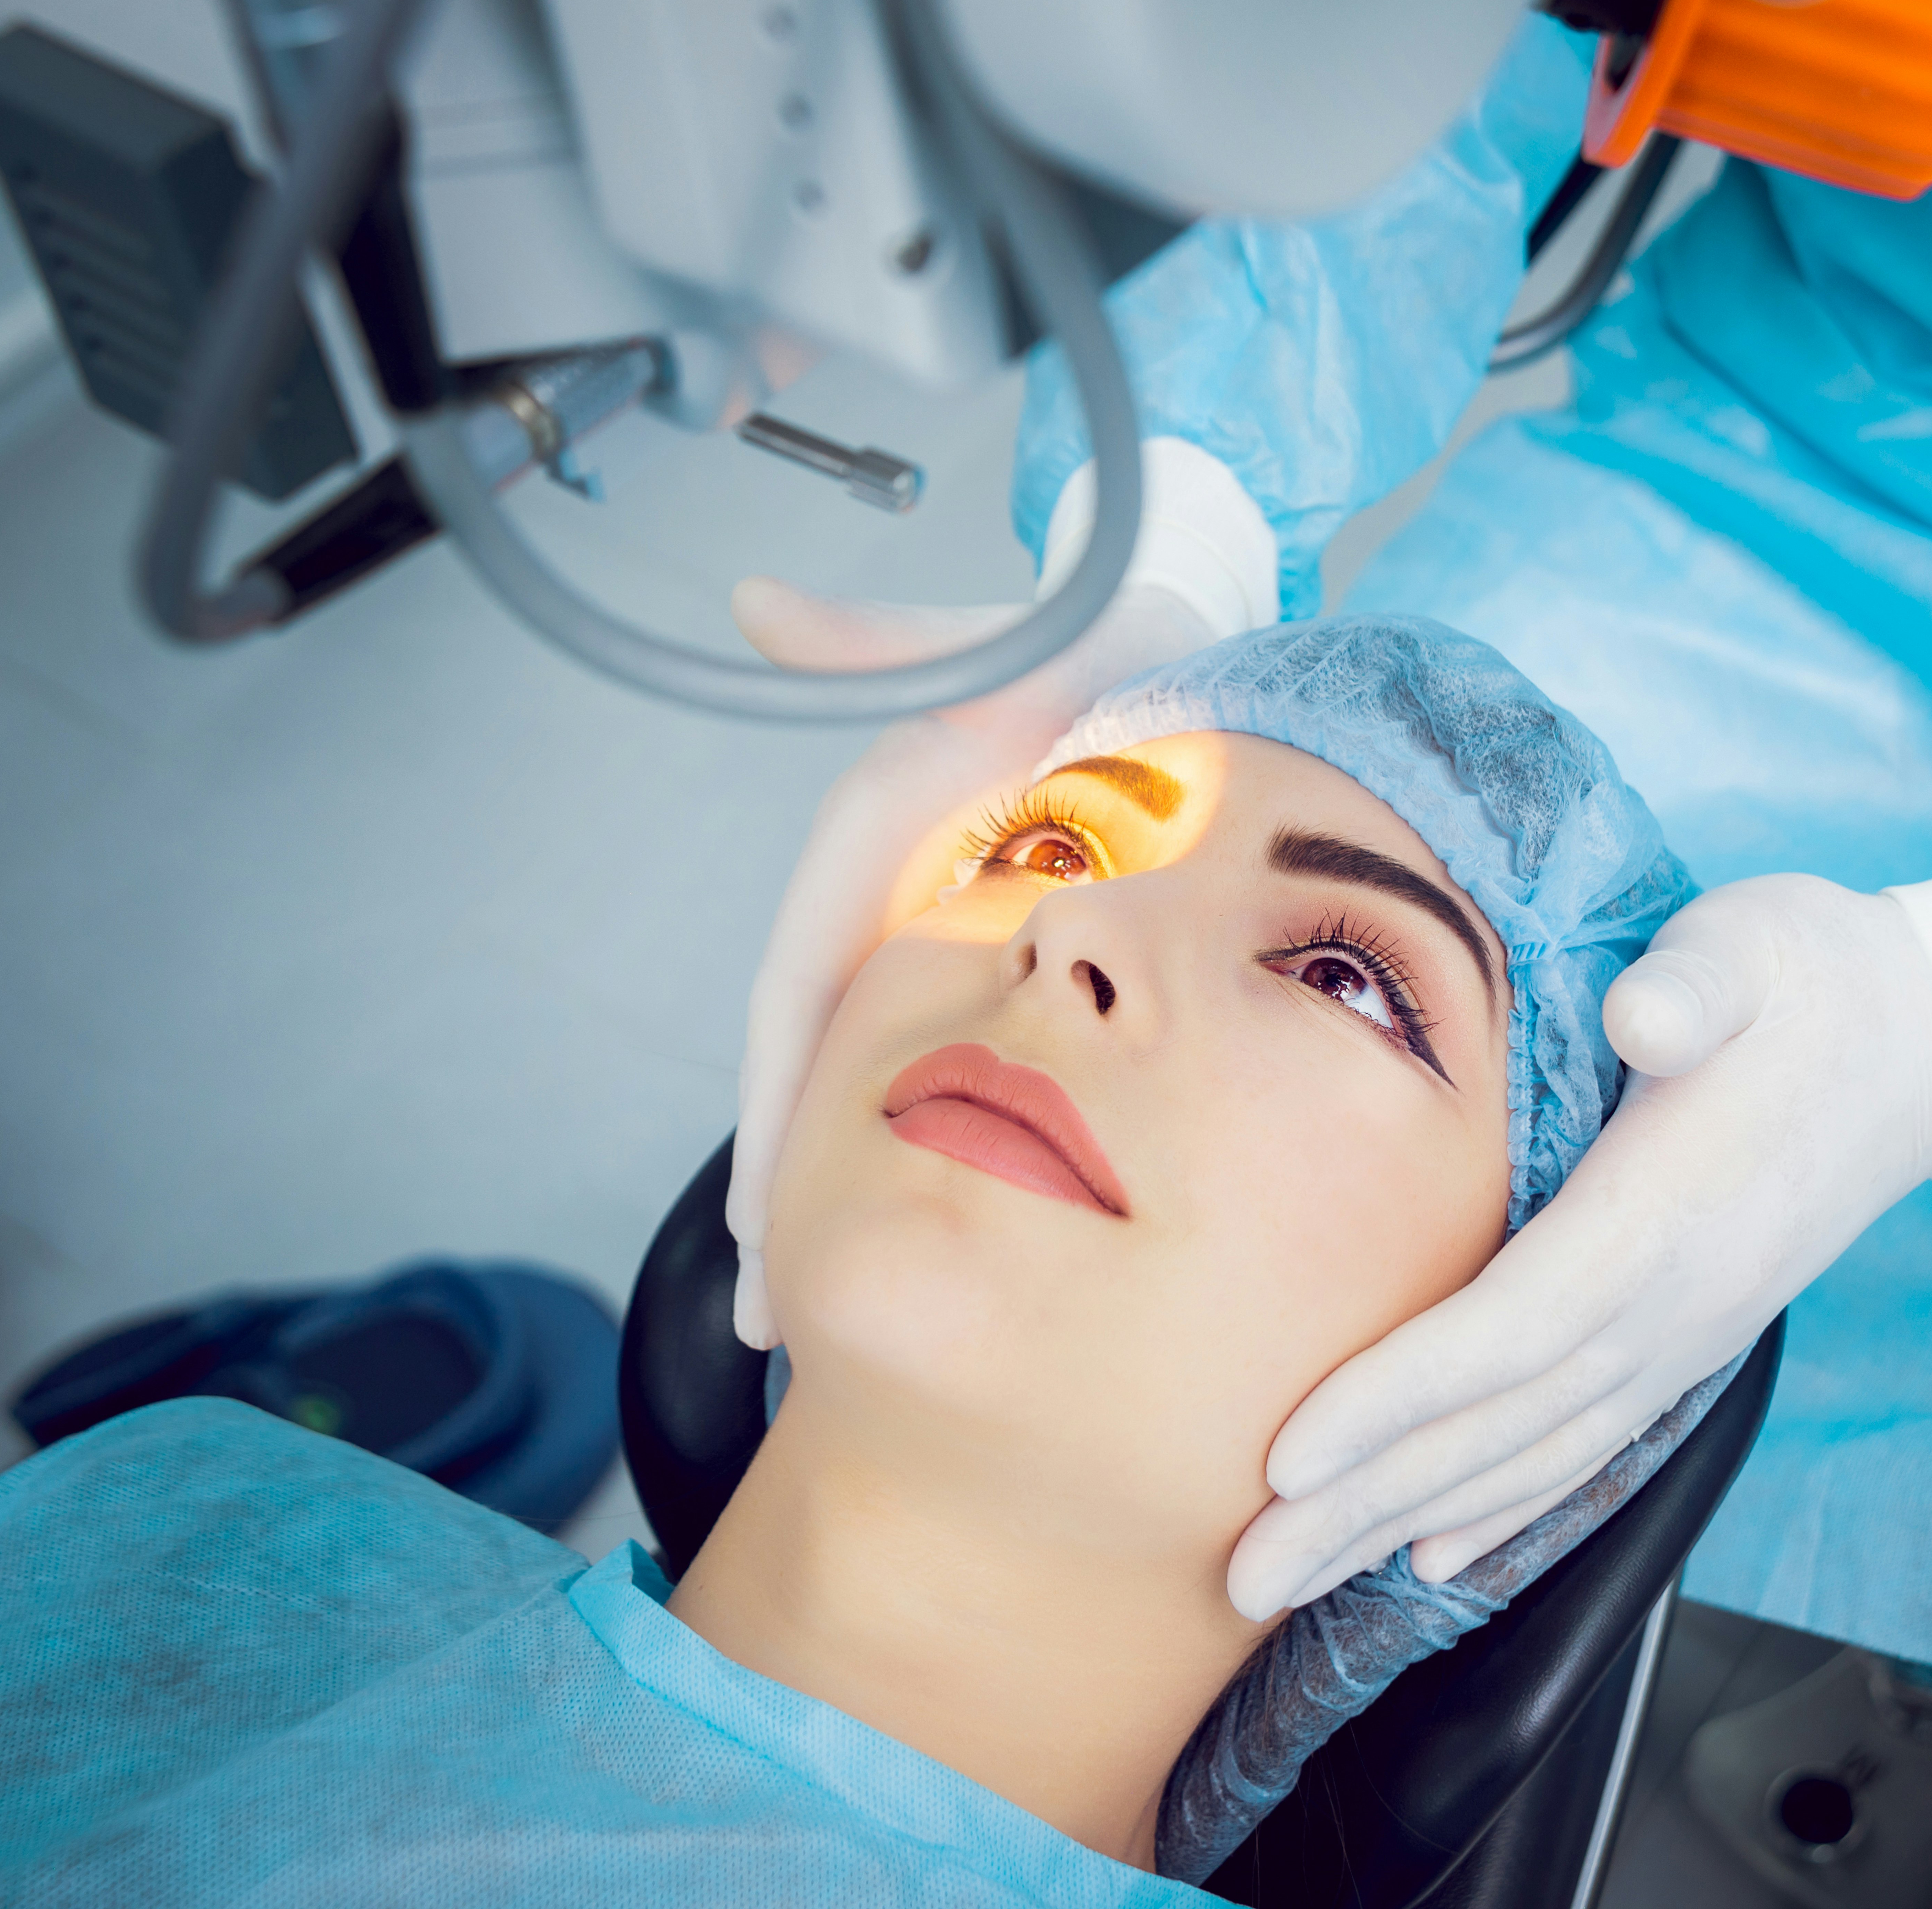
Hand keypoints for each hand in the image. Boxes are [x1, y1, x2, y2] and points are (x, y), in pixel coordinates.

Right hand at [724, 575, 1219, 1347]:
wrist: (1172, 641)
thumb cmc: (1087, 637)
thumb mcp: (999, 642)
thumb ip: (887, 640)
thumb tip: (760, 606)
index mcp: (876, 841)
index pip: (801, 1000)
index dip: (780, 1116)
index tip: (761, 1232)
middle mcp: (891, 896)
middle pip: (821, 1070)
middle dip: (791, 1199)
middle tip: (776, 1325)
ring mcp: (936, 931)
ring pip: (871, 1087)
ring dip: (837, 1195)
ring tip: (810, 1315)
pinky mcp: (991, 952)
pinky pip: (941, 1067)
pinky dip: (917, 1153)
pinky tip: (930, 1233)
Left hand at [1224, 874, 1931, 1617]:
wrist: (1930, 1042)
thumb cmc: (1814, 980)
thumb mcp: (1758, 945)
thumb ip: (1701, 981)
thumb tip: (1651, 1011)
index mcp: (1666, 1212)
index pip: (1510, 1327)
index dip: (1398, 1395)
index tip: (1290, 1454)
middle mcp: (1676, 1302)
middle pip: (1497, 1424)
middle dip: (1363, 1501)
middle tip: (1244, 1574)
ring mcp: (1685, 1335)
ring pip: (1528, 1455)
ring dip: (1406, 1521)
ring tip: (1299, 1578)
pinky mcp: (1688, 1338)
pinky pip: (1583, 1446)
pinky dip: (1503, 1507)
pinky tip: (1435, 1551)